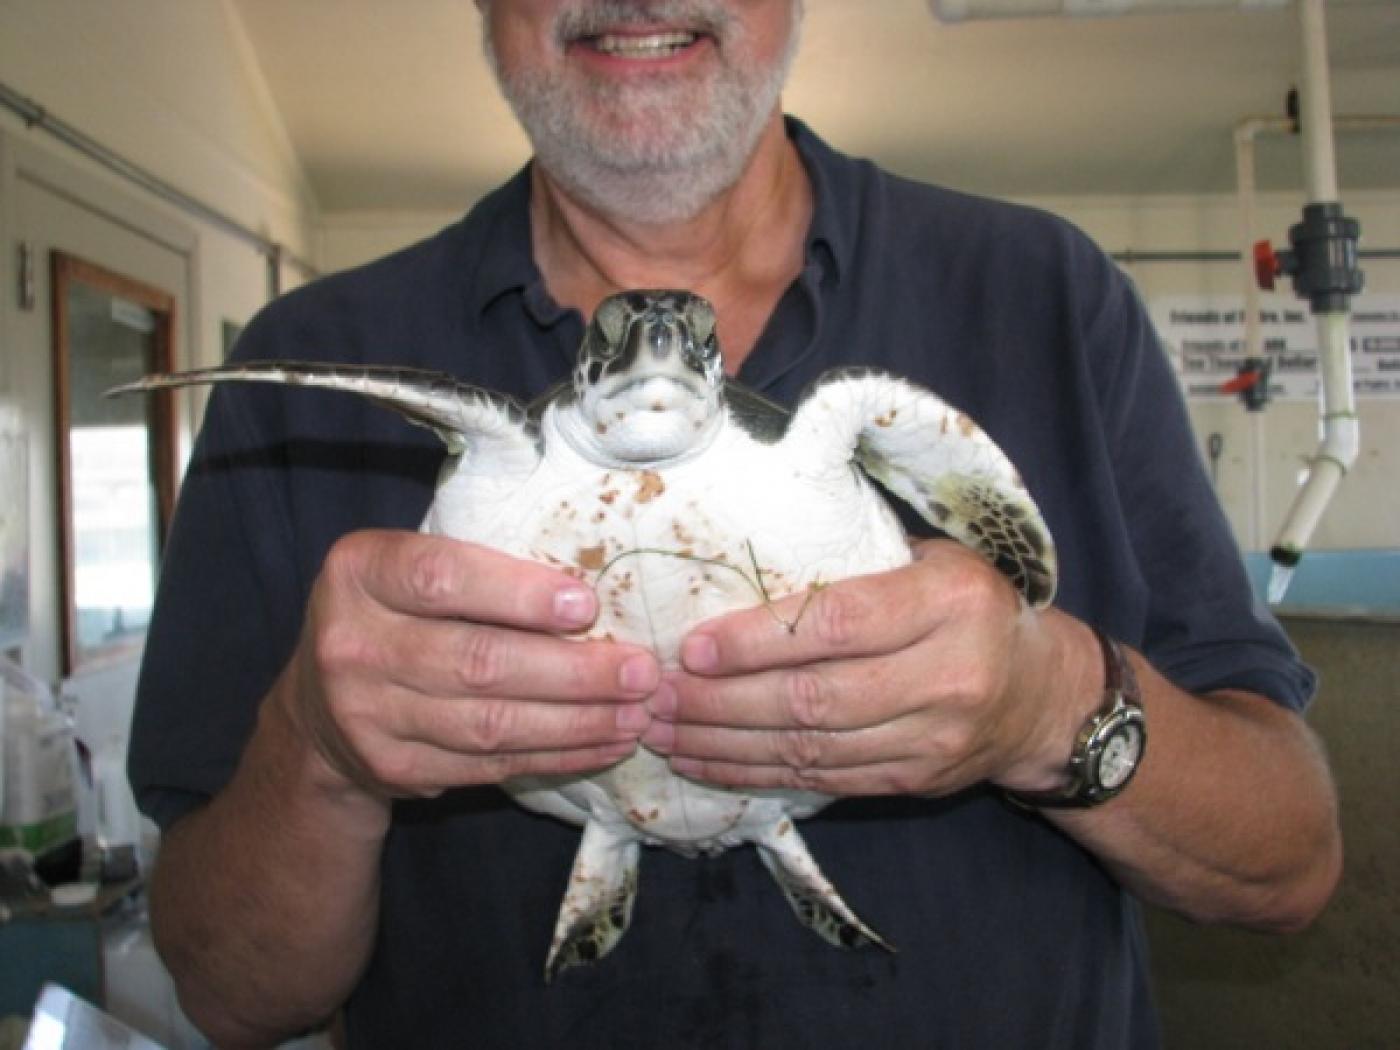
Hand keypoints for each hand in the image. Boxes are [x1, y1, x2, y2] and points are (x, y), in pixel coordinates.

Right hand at [274, 530, 660, 801]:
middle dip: (573, 671)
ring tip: (637, 713)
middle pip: (477, 661)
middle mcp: (352, 643)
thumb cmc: (396, 615)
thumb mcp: (407, 569)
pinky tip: (604, 744)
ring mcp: (367, 714)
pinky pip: (490, 764)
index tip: (587, 605)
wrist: (319, 707)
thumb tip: (589, 592)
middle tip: (641, 672)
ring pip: (490, 723)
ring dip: (577, 721)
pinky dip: (556, 755)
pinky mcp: (394, 768)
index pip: (442, 578)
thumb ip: (476, 569)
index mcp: (359, 572)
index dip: (519, 593)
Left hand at [641, 538, 1095, 797]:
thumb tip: (743, 547)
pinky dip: (755, 774)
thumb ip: (857, 557)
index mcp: (949, 602)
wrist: (1042, 695)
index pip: (839, 624)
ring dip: (725, 744)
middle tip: (656, 696)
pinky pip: (822, 780)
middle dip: (722, 702)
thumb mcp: (933, 559)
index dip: (757, 640)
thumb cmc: (968, 606)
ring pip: (811, 747)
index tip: (692, 647)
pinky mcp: (915, 781)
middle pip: (815, 697)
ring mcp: (934, 739)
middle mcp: (948, 675)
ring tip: (662, 731)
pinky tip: (705, 763)